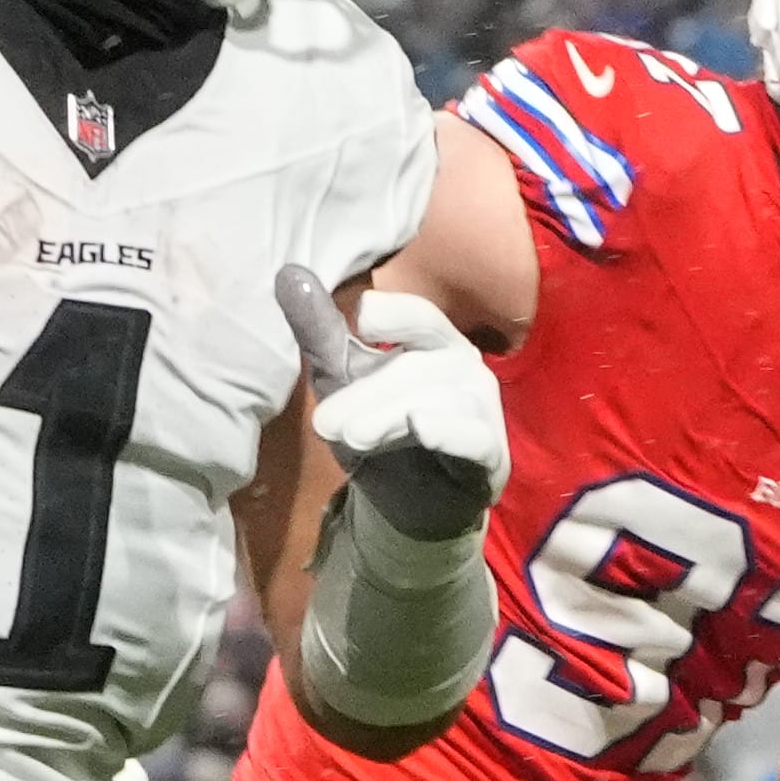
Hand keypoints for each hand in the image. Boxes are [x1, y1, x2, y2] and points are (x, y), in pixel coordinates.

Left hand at [277, 266, 502, 543]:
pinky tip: (422, 428)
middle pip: (419, 366)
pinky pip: (475, 437)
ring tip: (352, 436)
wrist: (404, 506)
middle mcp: (464, 368)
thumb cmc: (377, 432)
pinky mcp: (490, 455)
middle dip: (368, 393)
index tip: (360, 318)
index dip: (392, 314)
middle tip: (324, 422)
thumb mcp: (340, 380)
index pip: (419, 315)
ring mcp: (481, 411)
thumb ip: (318, 330)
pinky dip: (450, 431)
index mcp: (433, 342)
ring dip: (392, 416)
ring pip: (441, 401)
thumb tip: (289, 273)